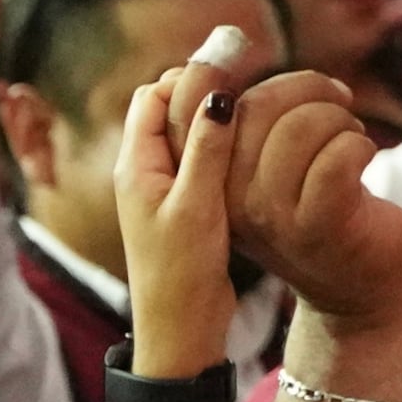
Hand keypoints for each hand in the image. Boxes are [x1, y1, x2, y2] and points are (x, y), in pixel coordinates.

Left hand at [114, 23, 261, 375]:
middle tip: (256, 83)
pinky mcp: (185, 206)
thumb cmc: (181, 271)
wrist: (180, 329)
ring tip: (264, 109)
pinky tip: (258, 148)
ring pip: (190, 134)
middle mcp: (145, 171)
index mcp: (136, 165)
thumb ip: (207, 151)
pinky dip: (227, 146)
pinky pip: (203, 159)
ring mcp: (165, 189)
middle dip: (207, 92)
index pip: (154, 95)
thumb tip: (217, 96)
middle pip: (171, 108)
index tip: (236, 72)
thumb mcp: (196, 206)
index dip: (191, 78)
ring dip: (220, 118)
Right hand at [221, 67, 401, 326]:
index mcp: (205, 180)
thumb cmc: (314, 208)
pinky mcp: (320, 225)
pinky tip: (363, 157)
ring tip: (350, 136)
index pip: (190, 108)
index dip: (215, 70)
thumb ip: (242, 120)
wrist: (359, 284)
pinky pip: (338, 156)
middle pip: (255, 106)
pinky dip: (359, 144)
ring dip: (339, 118)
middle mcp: (228, 201)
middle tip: (336, 100)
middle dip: (306, 88)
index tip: (244, 50)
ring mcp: (273, 216)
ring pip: (301, 127)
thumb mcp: (264, 165)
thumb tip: (220, 41)